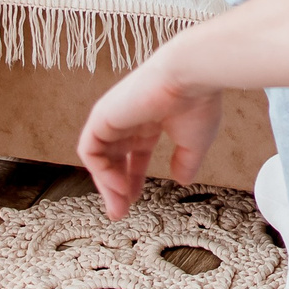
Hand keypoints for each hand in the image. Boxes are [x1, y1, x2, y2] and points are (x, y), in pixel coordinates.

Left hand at [76, 57, 222, 220]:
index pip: (134, 153)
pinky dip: (101, 171)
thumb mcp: (195, 142)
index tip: (134, 202)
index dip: (133, 178)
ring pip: (99, 156)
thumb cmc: (197, 103)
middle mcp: (129, 118)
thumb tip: (182, 181)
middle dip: (115, 187)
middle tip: (119, 213)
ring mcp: (114, 116)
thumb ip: (186, 162)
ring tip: (119, 206)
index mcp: (150, 120)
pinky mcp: (102, 116)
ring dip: (106, 184)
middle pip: (113, 157)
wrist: (190, 75)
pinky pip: (91, 150)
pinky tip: (119, 186)